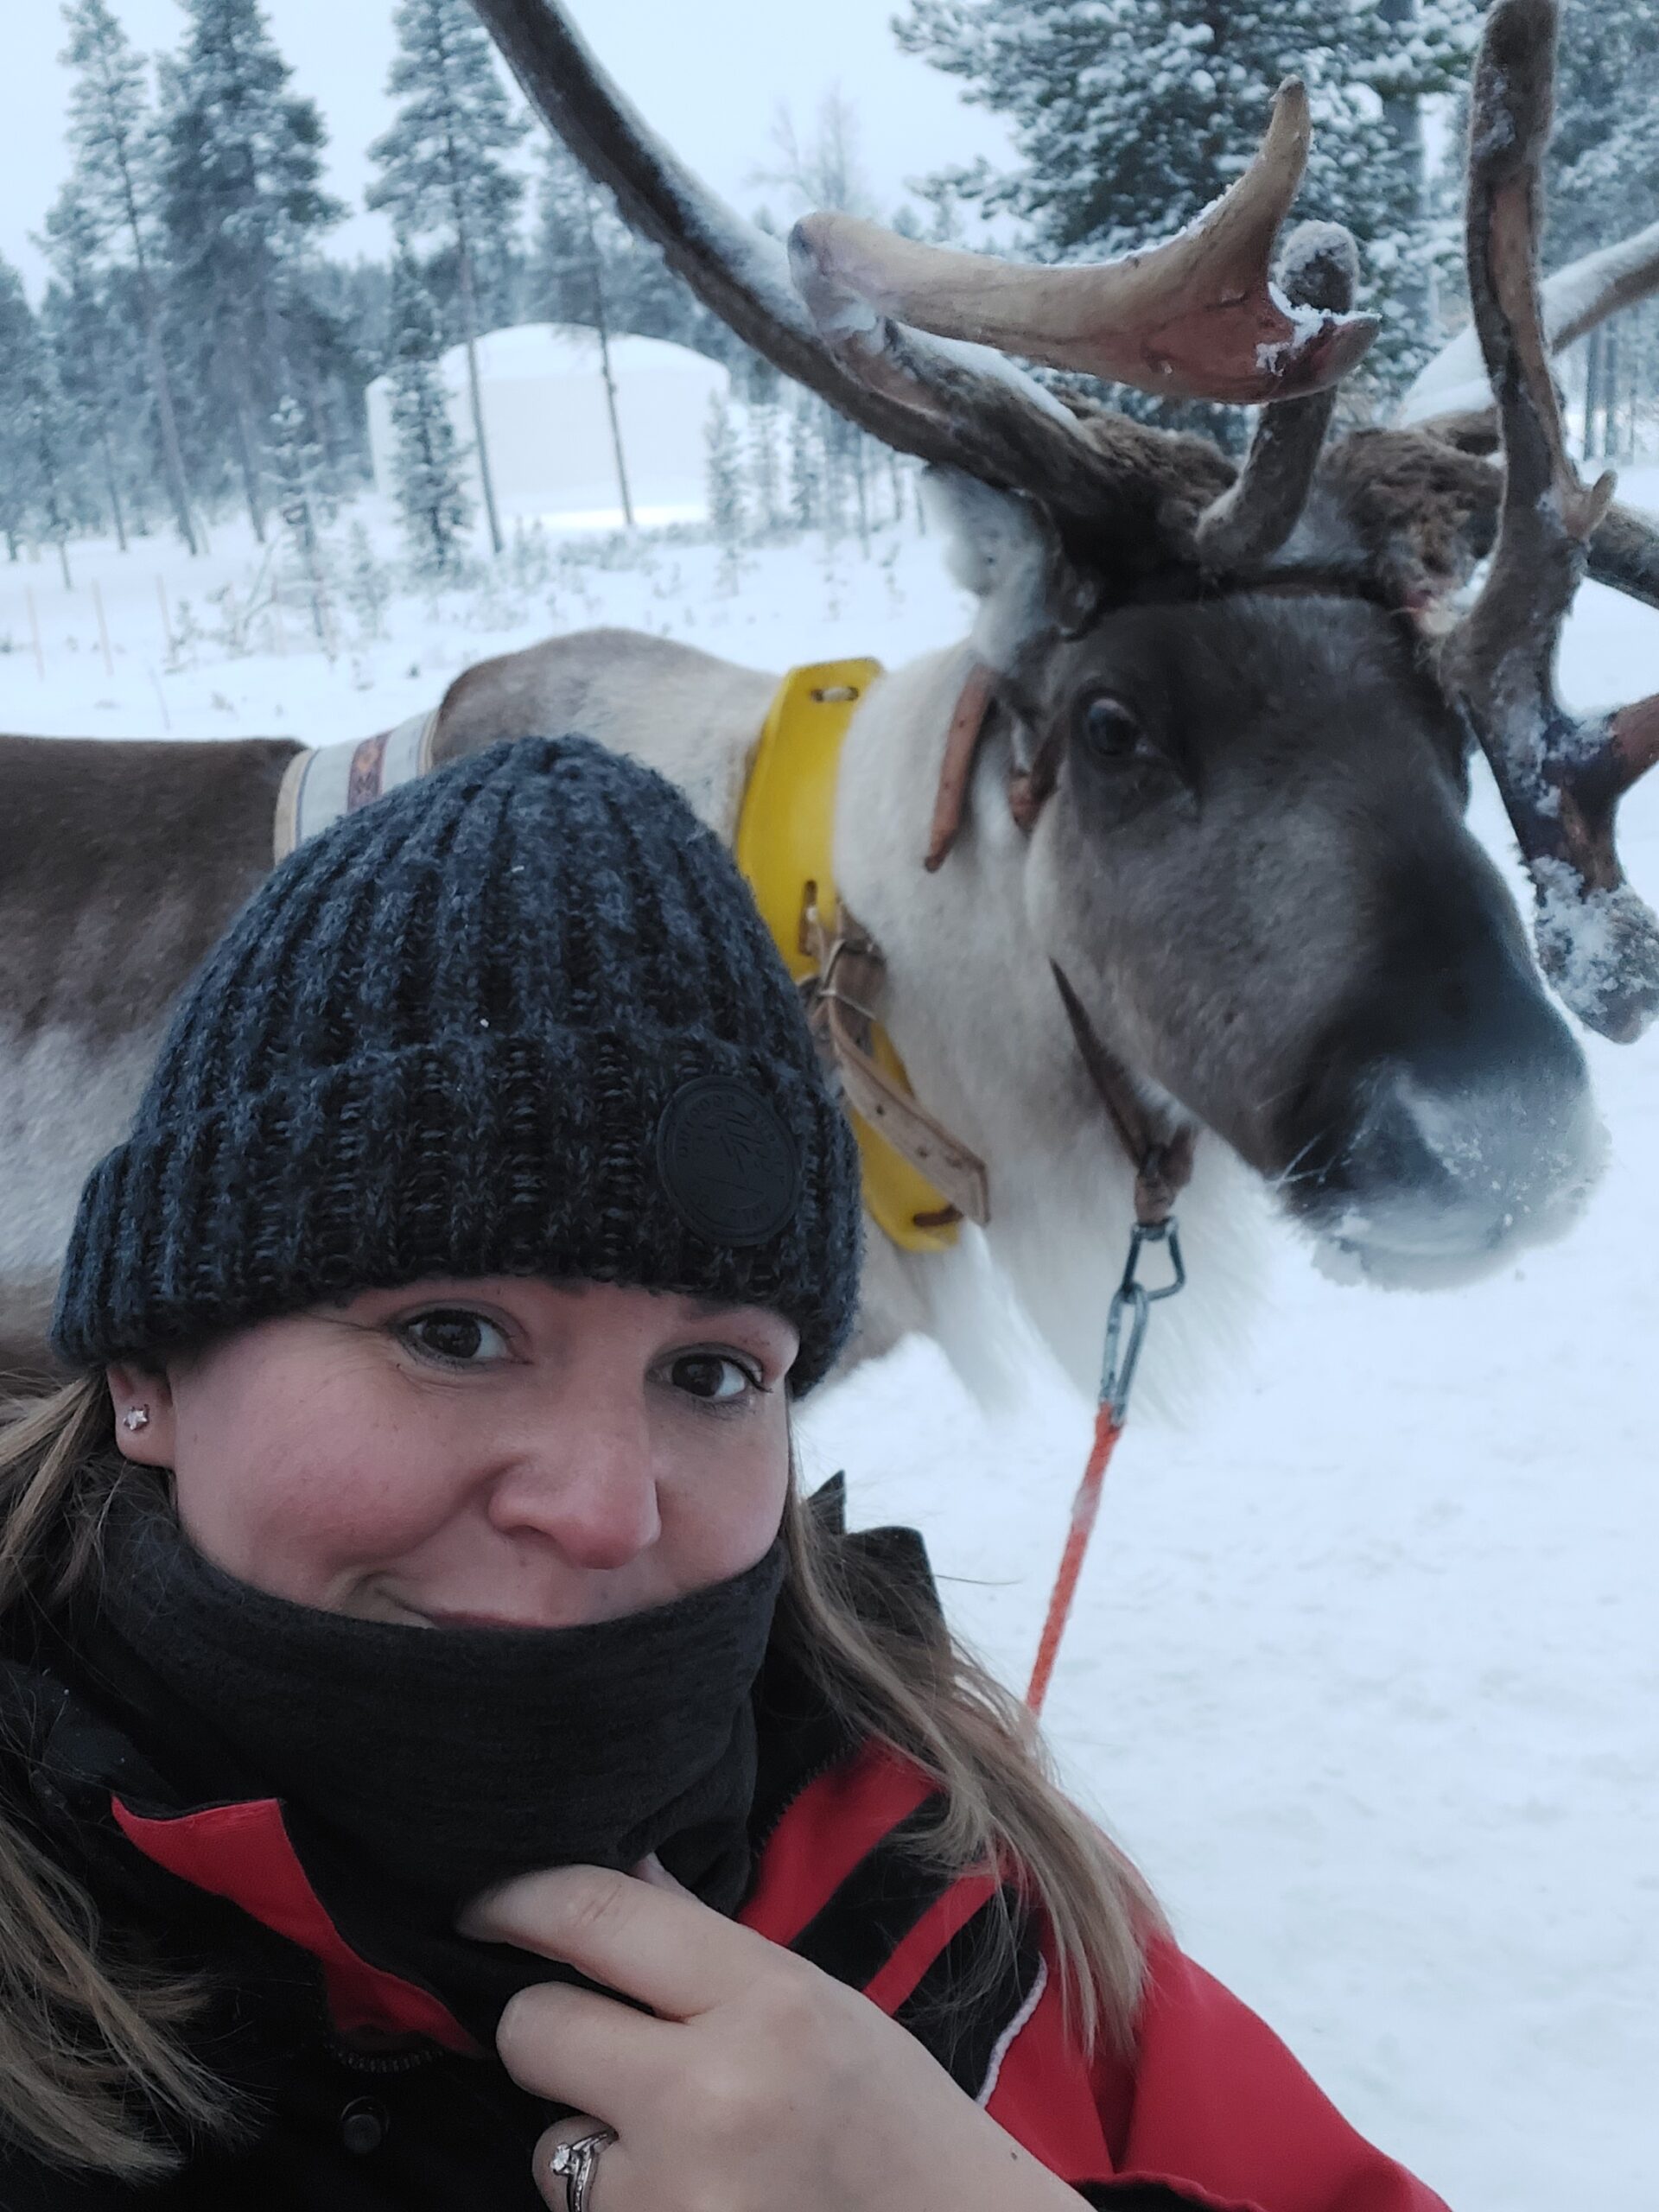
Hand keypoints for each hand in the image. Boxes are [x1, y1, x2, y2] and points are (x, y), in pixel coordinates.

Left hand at [460, 1863, 1080, 2211]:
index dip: (518, 1900)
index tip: (483, 1900)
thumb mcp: (820, 2004)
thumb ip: (707, 1945)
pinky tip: (689, 2199)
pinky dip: (616, 2208)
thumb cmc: (892, 2122)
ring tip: (683, 2150)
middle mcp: (712, 2097)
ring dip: (588, 2141)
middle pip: (537, 2027)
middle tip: (592, 2039)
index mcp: (768, 2003)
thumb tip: (619, 1869)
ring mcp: (676, 2200)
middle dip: (545, 2027)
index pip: (599, 1916)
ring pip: (549, 2142)